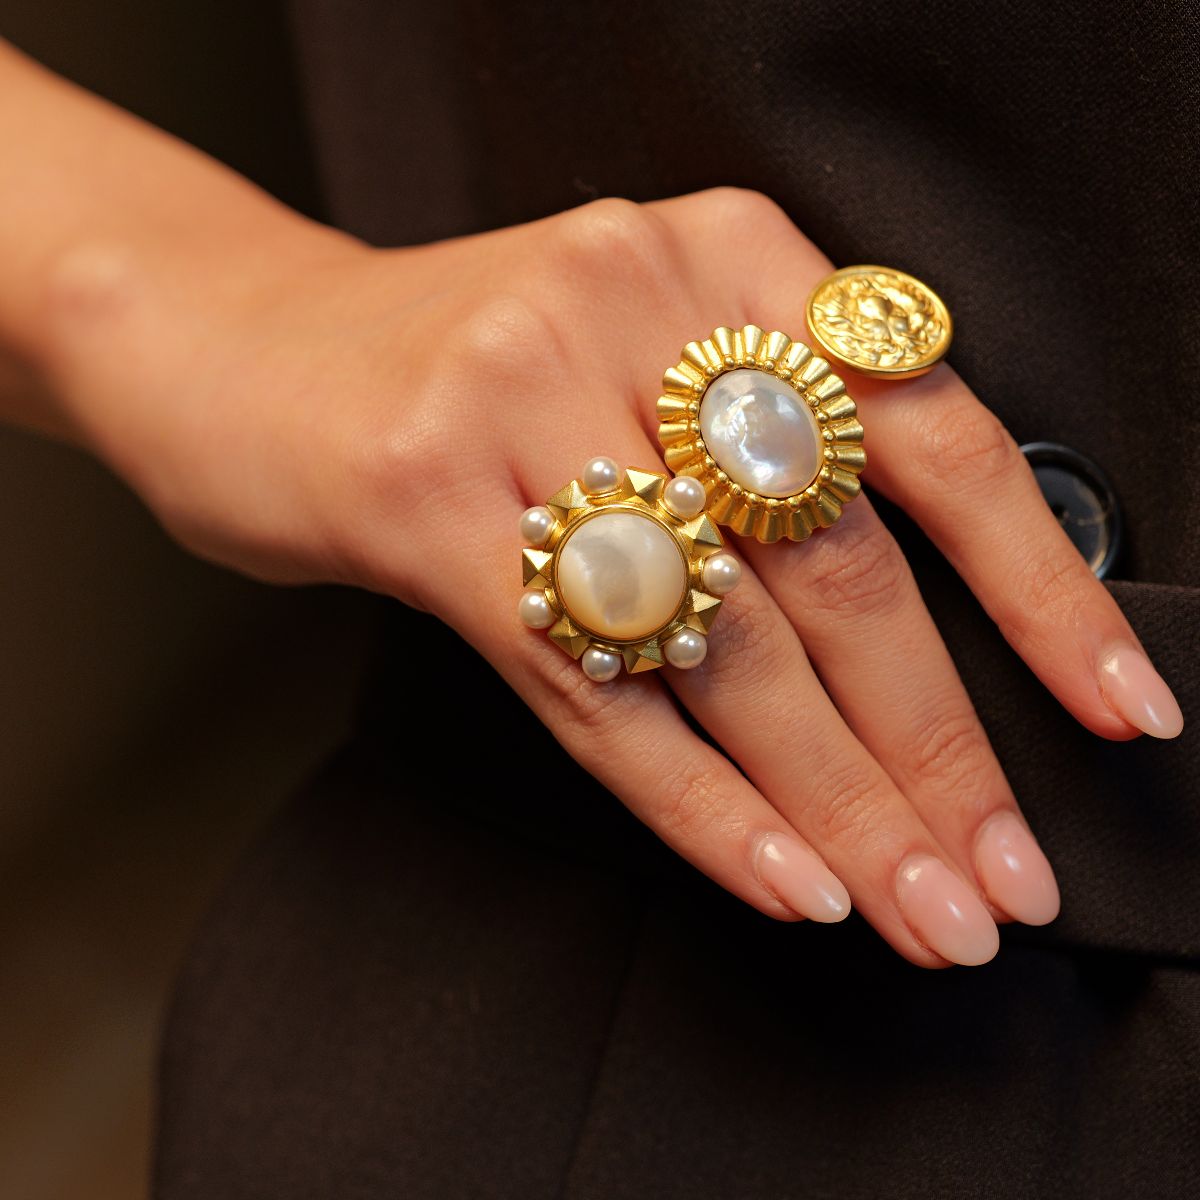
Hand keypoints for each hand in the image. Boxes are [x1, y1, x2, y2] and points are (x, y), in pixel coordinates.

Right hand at [44, 188, 1183, 965]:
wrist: (241, 342)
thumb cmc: (459, 370)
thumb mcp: (630, 359)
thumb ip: (754, 467)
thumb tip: (910, 662)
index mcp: (721, 254)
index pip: (932, 436)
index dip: (1035, 589)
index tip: (1112, 713)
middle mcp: (634, 303)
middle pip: (835, 567)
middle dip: (935, 745)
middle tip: (999, 874)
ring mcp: (520, 393)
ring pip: (723, 644)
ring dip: (833, 800)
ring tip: (913, 905)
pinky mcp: (422, 497)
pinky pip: (595, 686)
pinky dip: (698, 801)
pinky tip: (780, 880)